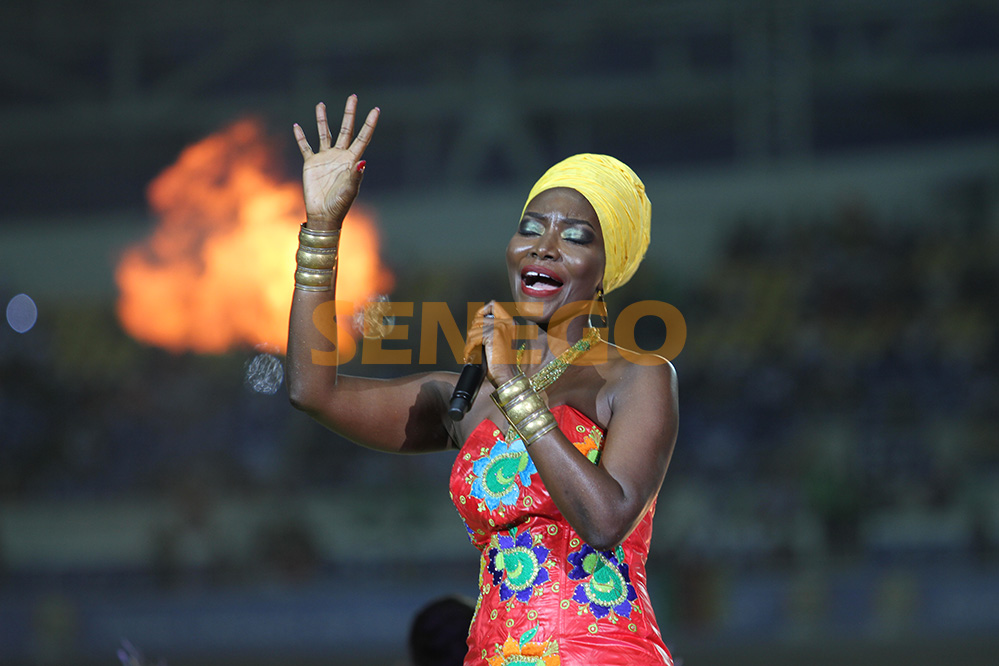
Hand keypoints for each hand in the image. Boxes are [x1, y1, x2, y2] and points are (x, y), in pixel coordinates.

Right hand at [293, 95, 378, 226]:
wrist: (323, 215)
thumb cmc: (340, 205)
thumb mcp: (349, 190)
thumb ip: (356, 176)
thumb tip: (363, 162)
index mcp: (352, 160)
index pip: (363, 138)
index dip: (369, 124)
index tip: (376, 109)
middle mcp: (340, 156)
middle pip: (346, 129)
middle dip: (349, 113)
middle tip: (353, 96)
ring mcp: (325, 158)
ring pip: (325, 133)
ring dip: (322, 119)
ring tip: (321, 104)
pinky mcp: (311, 164)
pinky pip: (305, 147)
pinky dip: (300, 137)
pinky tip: (297, 125)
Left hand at [463, 302, 520, 386]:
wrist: (507, 376)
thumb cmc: (502, 363)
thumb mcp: (499, 342)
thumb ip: (491, 330)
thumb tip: (475, 325)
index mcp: (510, 323)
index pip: (494, 305)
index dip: (481, 311)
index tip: (476, 324)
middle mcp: (507, 322)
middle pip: (479, 318)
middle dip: (472, 332)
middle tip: (472, 345)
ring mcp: (501, 327)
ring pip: (474, 329)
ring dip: (469, 343)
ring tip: (471, 353)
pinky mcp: (494, 335)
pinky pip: (473, 338)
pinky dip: (468, 349)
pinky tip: (470, 356)